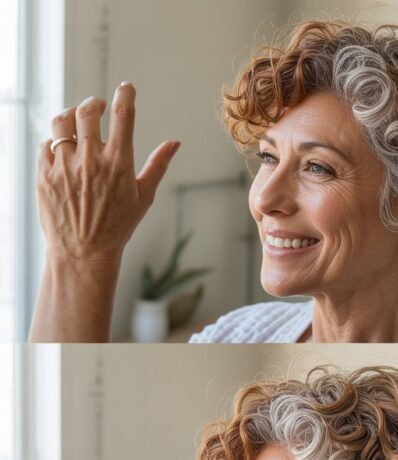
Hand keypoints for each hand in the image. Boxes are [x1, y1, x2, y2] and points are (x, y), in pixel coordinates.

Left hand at [38, 83, 179, 262]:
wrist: (83, 254)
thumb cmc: (117, 228)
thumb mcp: (143, 197)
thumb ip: (158, 165)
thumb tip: (174, 143)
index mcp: (119, 163)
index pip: (123, 114)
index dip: (125, 94)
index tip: (125, 88)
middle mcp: (90, 161)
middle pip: (87, 110)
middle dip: (93, 104)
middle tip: (97, 108)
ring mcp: (65, 167)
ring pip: (61, 121)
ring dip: (70, 116)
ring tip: (75, 123)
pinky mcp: (45, 175)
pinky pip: (46, 144)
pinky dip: (55, 142)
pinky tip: (63, 151)